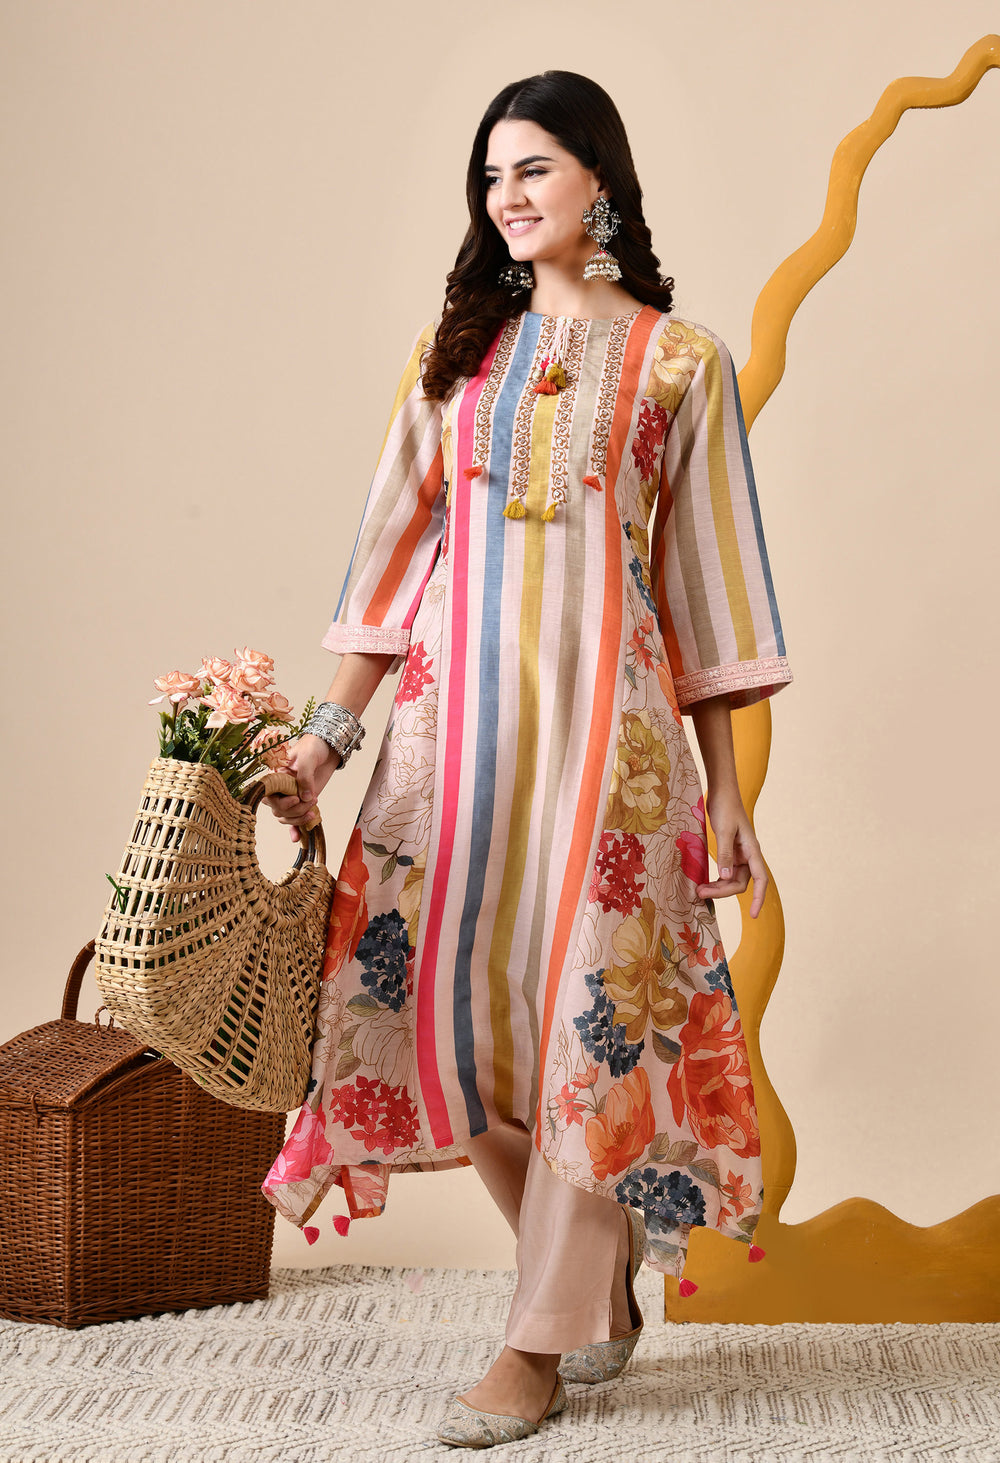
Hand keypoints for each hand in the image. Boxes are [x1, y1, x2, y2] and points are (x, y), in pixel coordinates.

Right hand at [263, 733, 340, 842]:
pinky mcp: (302, 801)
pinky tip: (297, 838)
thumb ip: (304, 777)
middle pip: (278, 809)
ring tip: (314, 810)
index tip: (296, 798)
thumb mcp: (307, 758)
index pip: (269, 795)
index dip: (280, 802)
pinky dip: (295, 829)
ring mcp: (291, 796)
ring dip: (299, 818)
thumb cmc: (312, 747)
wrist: (327, 748)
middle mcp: (281, 788)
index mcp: (276, 776)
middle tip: (312, 800)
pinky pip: (294, 819)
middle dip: (295, 810)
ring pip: (286, 816)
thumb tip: (304, 798)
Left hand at [695, 786, 768, 918]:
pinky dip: (716, 879)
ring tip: (698, 889)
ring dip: (717, 887)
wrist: (722, 791)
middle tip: (700, 892)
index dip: (759, 898)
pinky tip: (704, 882)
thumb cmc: (725, 807)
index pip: (761, 880)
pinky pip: (725, 872)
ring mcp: (739, 855)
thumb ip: (725, 853)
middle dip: (722, 891)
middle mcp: (748, 855)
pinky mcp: (730, 852)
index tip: (753, 915)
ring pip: (731, 879)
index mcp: (752, 851)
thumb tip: (726, 877)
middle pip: (740, 883)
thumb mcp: (724, 830)